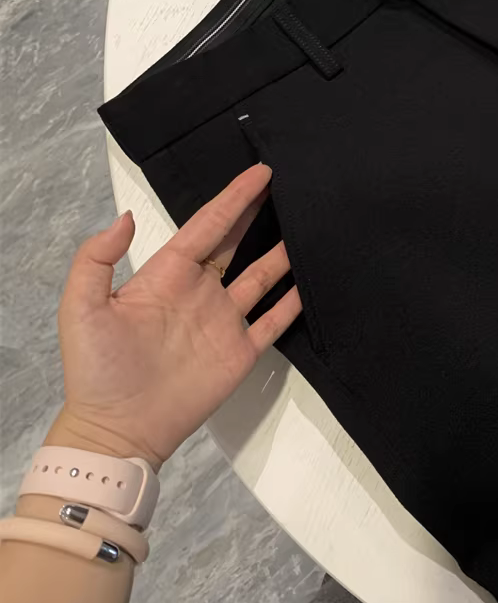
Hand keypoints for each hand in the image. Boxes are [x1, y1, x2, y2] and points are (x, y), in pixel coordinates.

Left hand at [49, 164, 298, 469]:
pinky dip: (292, 302)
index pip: (207, 225)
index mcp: (167, 274)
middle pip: (236, 242)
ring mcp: (222, 321)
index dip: (233, 197)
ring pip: (261, 276)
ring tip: (308, 227)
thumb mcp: (82, 306)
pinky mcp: (239, 352)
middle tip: (286, 184)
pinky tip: (311, 282)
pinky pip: (272, 321)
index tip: (259, 172)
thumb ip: (97, 258)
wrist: (117, 430)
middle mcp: (200, 291)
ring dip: (282, 253)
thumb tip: (128, 215)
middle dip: (257, 212)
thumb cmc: (96, 369)